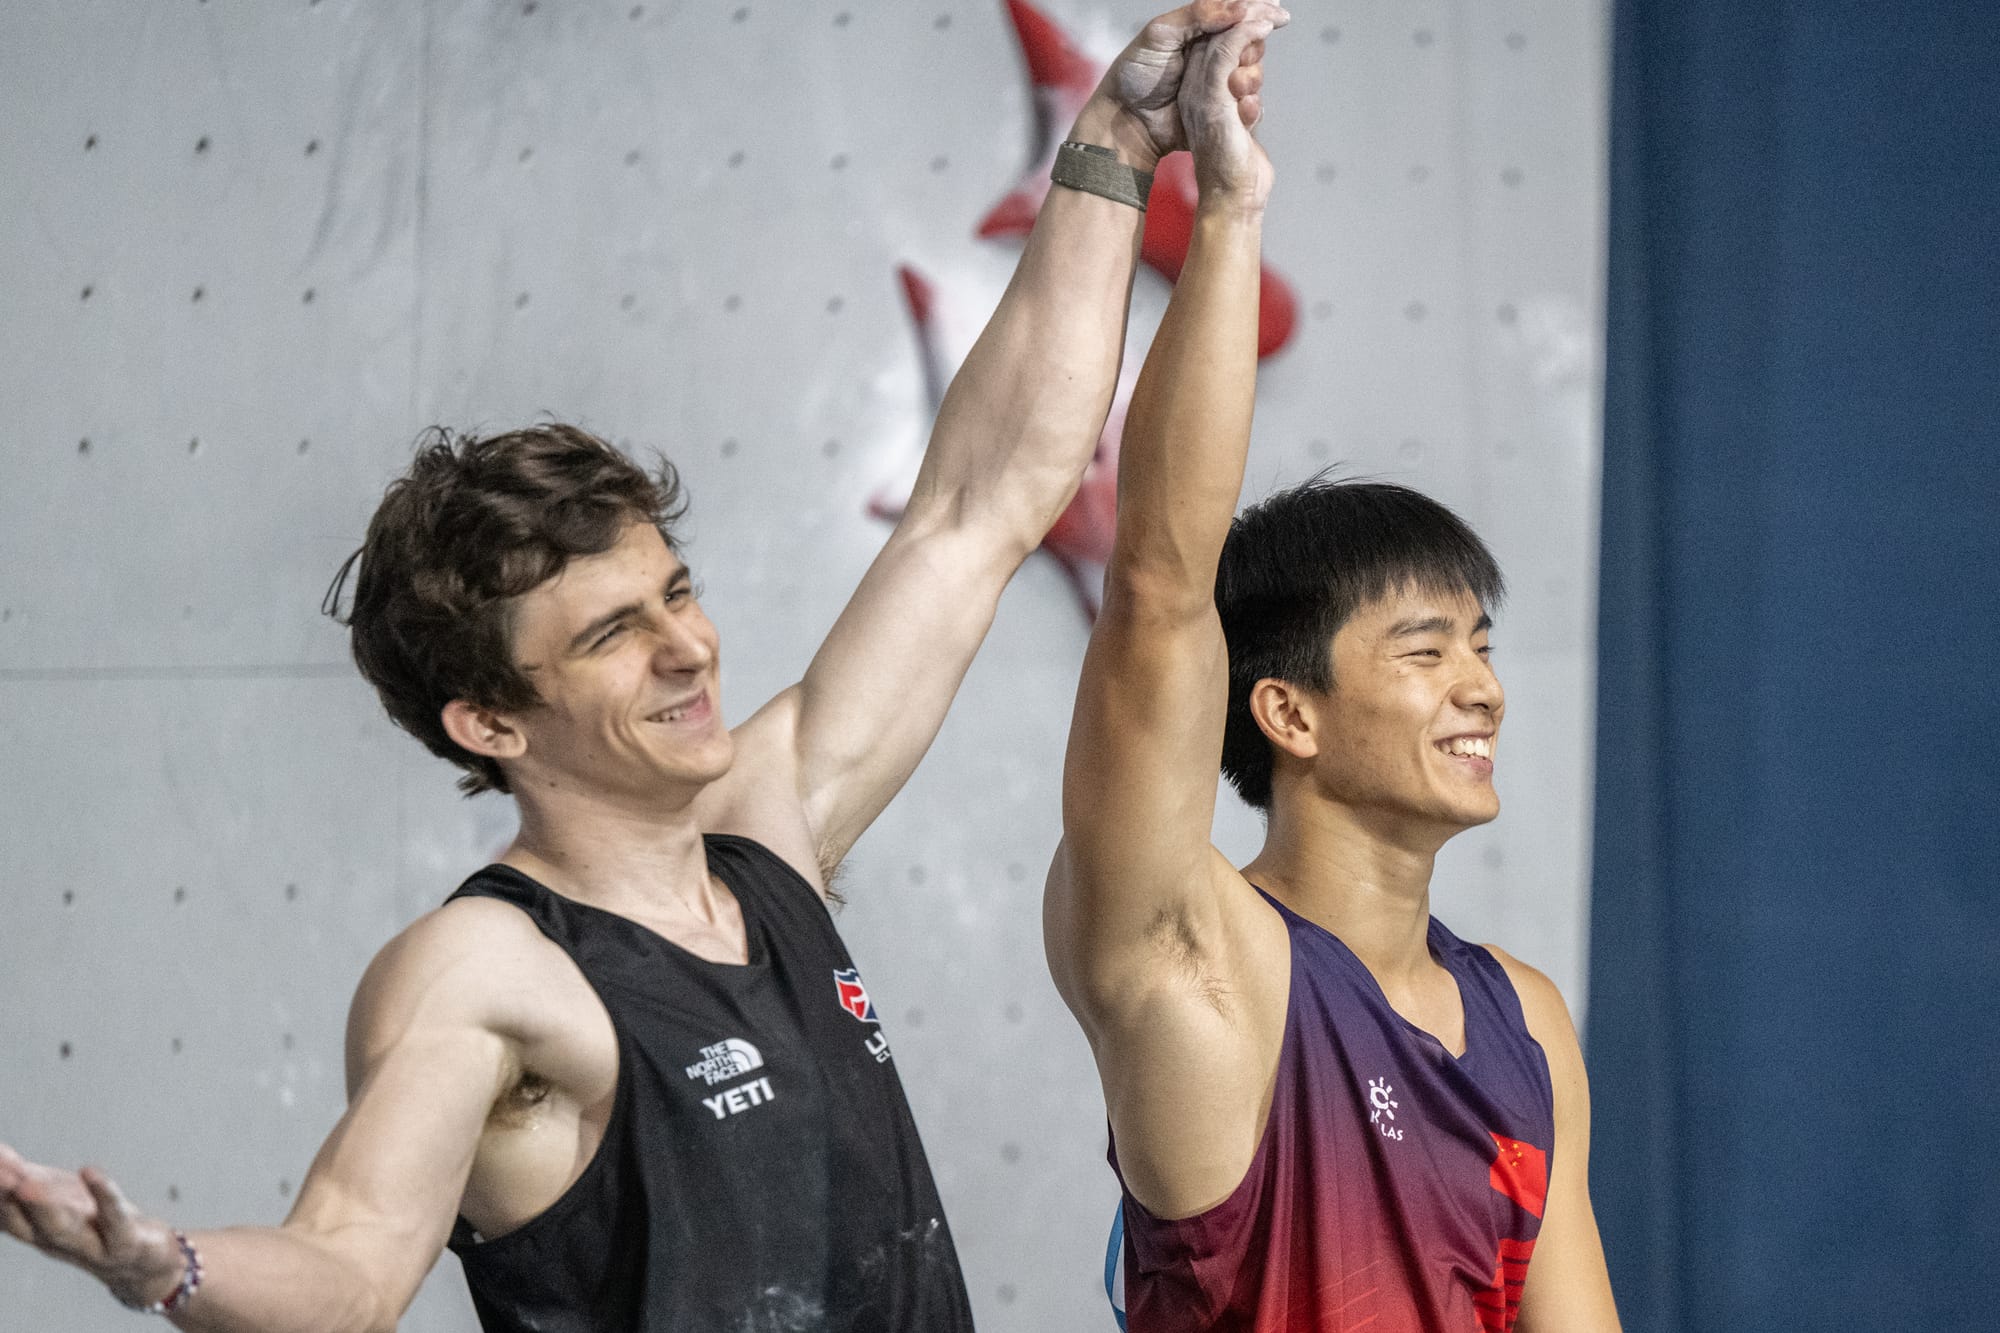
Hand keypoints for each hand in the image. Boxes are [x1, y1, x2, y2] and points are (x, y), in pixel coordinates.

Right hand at [0, 1143, 185, 1307]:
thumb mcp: (56, 1195)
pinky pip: (114, 1219)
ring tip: (25, 1184)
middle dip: (8, 1201)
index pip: (8, 1213)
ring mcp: (91, 1246)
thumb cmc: (92, 1222)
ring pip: (62, 1230)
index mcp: (37, 1230)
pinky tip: (90, 1172)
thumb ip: (24, 1175)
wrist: (142, 1261)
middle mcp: (57, 1242)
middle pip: (27, 1225)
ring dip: (42, 1207)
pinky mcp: (125, 1242)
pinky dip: (103, 1195)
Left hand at [1076, 1, 1289, 167]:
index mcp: (1199, 27)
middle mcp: (1212, 51)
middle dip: (1255, 42)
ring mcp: (1218, 80)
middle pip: (1251, 38)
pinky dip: (1250, 100)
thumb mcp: (1160, 34)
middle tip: (1246, 52)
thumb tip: (1240, 7)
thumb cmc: (1135, 74)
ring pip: (1253, 69)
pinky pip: (1246, 102)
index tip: (1276, 13)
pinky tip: (1243, 100)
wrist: (1127, 121)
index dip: (1258, 9)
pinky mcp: (1221, 107)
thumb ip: (1199, 15)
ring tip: (1237, 80)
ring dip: (1252, 72)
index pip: (1236, 11)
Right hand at [1180, 12, 1279, 207]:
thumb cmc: (1239, 170)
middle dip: (1250, 15)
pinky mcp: (1213, 97)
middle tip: (1277, 7)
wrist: (1233, 197)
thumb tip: (1251, 98)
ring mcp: (1203, 92)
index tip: (1268, 13)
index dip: (1242, 26)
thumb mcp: (1241, 129)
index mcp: (1202, 95)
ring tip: (1276, 15)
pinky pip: (1226, 52)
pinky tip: (1265, 24)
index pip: (1217, 48)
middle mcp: (1198, 90)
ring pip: (1224, 40)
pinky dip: (1245, 32)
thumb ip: (1242, 107)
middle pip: (1219, 37)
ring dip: (1253, 21)